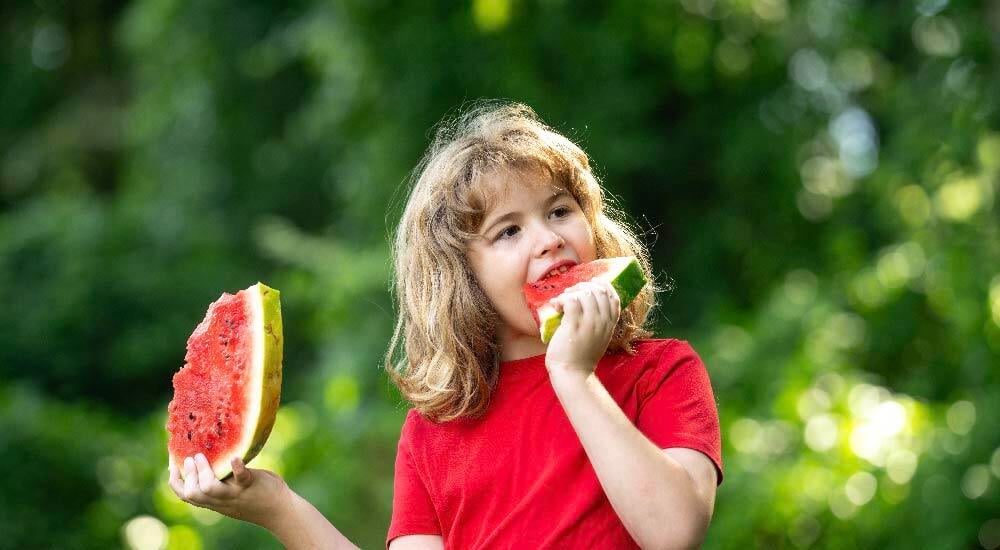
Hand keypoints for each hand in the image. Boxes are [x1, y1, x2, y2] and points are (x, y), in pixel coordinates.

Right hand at [168, 453, 292, 528]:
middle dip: (187, 476)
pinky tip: (234, 457)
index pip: (187, 497)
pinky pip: (242, 477)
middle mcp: (222, 500)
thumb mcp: (233, 494)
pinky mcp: (252, 485)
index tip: (172, 467)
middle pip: (193, 494)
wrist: (281, 511)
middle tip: (190, 459)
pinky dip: (237, 467)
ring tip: (202, 456)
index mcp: (216, 501)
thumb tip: (209, 462)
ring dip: (203, 471)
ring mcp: (236, 493)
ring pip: (210, 489)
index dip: (176, 483)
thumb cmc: (257, 497)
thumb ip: (221, 484)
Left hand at [544, 280, 620, 376]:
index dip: (603, 285)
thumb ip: (598, 321)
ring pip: (584, 293)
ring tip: (562, 301)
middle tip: (570, 293)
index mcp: (610, 324)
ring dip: (570, 292)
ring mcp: (589, 323)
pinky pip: (570, 300)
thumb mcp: (598, 337)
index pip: (613, 296)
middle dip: (582, 286)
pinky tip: (556, 306)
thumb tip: (586, 301)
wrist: (572, 373)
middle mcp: (602, 321)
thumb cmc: (581, 356)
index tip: (591, 283)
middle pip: (598, 291)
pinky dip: (561, 299)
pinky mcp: (574, 324)